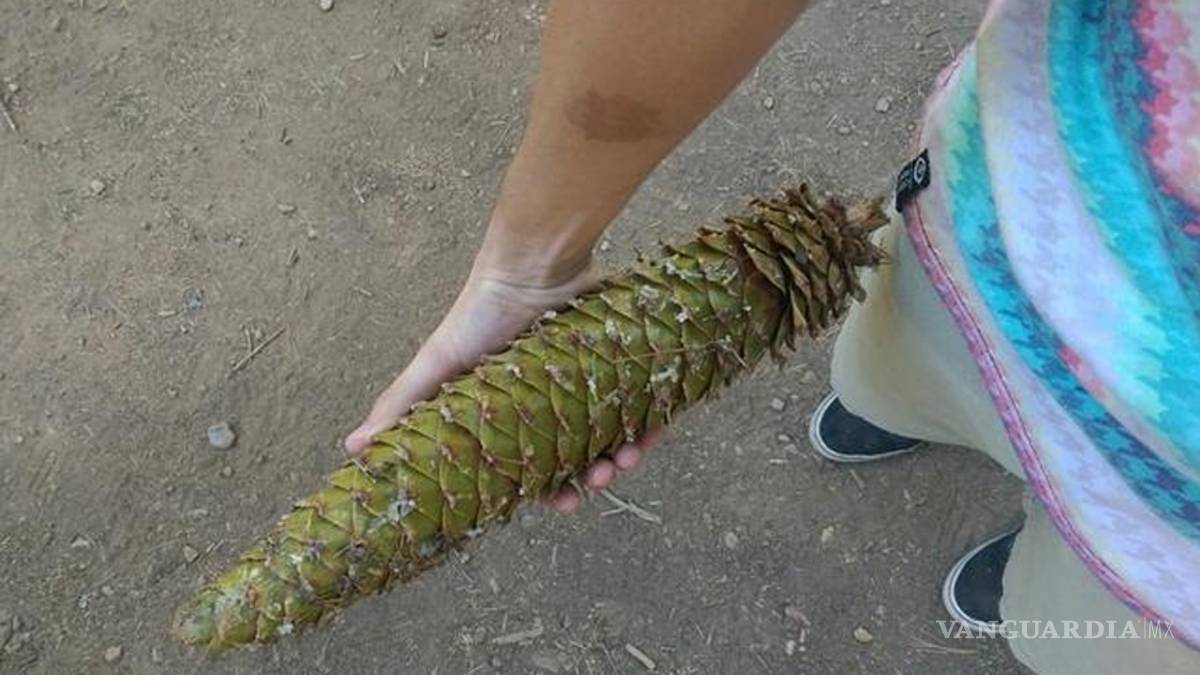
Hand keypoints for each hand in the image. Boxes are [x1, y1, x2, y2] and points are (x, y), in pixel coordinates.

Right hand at [343, 250, 661, 511]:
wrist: (532, 260)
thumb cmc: (479, 312)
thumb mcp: (438, 361)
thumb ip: (401, 404)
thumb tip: (351, 448)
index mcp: (513, 413)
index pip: (534, 467)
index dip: (548, 492)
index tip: (563, 504)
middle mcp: (554, 401)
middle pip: (581, 456)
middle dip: (591, 478)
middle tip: (598, 481)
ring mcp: (590, 380)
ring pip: (615, 434)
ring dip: (622, 458)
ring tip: (622, 460)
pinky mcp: (620, 359)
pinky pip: (643, 401)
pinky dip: (649, 424)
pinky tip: (647, 435)